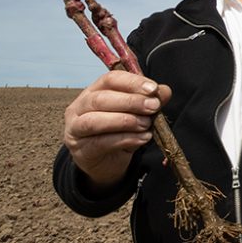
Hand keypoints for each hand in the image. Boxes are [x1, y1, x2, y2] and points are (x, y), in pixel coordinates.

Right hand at [62, 69, 171, 191]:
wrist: (106, 163)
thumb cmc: (120, 131)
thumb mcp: (137, 114)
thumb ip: (149, 101)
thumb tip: (165, 91)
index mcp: (94, 90)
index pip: (110, 79)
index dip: (132, 82)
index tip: (153, 89)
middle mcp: (80, 107)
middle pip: (101, 99)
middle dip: (130, 102)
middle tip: (153, 107)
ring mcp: (76, 128)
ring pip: (95, 121)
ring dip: (125, 121)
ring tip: (146, 124)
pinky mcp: (80, 149)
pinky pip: (101, 142)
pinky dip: (125, 139)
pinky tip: (142, 138)